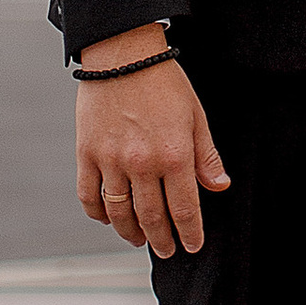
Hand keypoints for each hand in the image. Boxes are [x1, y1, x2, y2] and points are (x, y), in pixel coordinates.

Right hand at [74, 29, 229, 256]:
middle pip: (152, 217)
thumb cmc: (163, 81)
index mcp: (175, 154)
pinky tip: (108, 218)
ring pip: (120, 212)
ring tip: (139, 240)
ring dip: (131, 232)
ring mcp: (111, 160)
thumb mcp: (195, 116)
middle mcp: (142, 163)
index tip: (192, 246)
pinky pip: (89, 195)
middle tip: (167, 251)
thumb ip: (206, 156)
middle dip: (162, 240)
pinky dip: (98, 213)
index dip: (190, 233)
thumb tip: (219, 187)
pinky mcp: (86, 153)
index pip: (184, 209)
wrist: (123, 54)